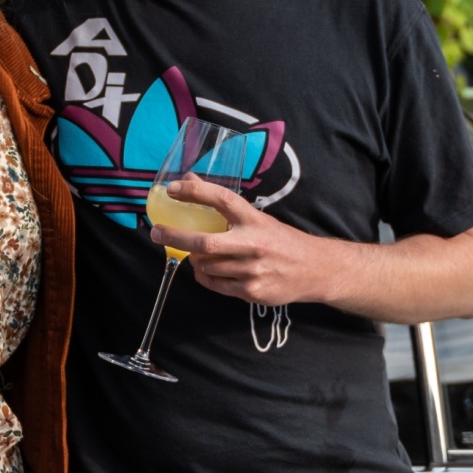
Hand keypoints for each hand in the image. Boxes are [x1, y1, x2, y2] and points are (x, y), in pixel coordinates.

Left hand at [151, 178, 348, 307]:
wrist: (315, 270)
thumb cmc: (282, 241)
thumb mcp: (259, 219)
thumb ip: (227, 207)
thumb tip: (190, 181)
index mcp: (255, 220)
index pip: (222, 199)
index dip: (195, 192)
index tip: (173, 189)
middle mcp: (253, 244)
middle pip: (204, 243)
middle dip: (175, 237)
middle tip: (157, 233)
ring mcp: (252, 271)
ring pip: (206, 266)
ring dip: (194, 260)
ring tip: (197, 254)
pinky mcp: (251, 291)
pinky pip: (214, 284)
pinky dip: (205, 276)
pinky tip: (209, 270)